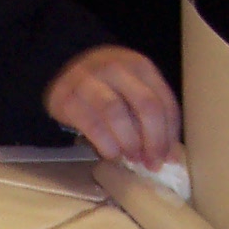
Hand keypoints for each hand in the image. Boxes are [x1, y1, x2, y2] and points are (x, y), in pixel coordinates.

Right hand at [44, 45, 180, 168]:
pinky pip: (91, 124)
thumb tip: (168, 157)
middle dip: (153, 139)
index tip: (167, 158)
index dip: (168, 132)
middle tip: (151, 163)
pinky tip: (110, 154)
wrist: (60, 70)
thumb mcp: (131, 91)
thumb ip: (149, 116)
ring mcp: (89, 80)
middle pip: (145, 104)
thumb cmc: (105, 88)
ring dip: (128, 141)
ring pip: (116, 113)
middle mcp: (116, 68)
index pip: (163, 99)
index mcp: (139, 65)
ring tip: (131, 158)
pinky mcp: (68, 97)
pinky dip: (105, 144)